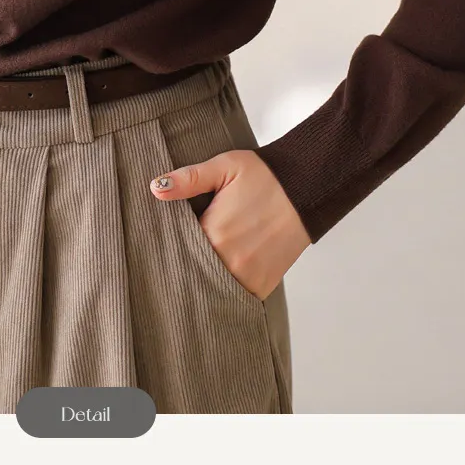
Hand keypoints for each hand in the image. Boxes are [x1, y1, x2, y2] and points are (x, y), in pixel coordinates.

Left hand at [150, 149, 310, 299]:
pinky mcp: (263, 285)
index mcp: (214, 232)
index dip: (171, 246)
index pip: (177, 250)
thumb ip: (189, 179)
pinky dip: (228, 289)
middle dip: (186, 265)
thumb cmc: (265, 176)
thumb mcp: (224, 167)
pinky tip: (221, 276)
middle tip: (182, 257)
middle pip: (193, 272)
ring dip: (206, 280)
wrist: (307, 188)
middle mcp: (230, 260)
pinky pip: (236, 297)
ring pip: (213, 288)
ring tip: (200, 267)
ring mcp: (248, 276)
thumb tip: (156, 189)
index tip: (168, 242)